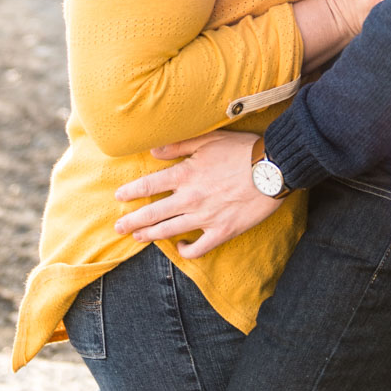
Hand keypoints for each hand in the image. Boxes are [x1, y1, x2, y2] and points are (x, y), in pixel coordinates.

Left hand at [113, 131, 278, 257]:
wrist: (273, 169)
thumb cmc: (242, 150)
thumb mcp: (209, 139)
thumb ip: (179, 145)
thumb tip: (153, 151)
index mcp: (185, 175)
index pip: (148, 186)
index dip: (130, 192)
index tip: (119, 196)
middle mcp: (189, 199)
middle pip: (151, 214)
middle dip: (131, 222)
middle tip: (118, 227)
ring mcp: (204, 218)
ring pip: (168, 231)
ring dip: (149, 235)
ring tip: (138, 238)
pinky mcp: (221, 231)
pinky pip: (198, 248)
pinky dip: (186, 251)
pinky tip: (179, 249)